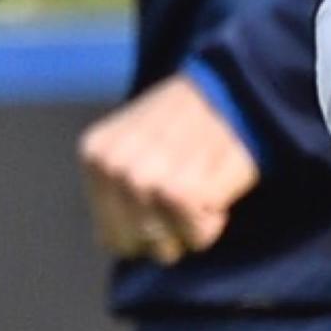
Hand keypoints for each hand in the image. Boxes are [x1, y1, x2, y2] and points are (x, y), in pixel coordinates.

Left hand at [78, 73, 259, 265]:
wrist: (234, 85)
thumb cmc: (190, 122)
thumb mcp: (136, 144)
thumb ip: (116, 189)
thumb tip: (107, 241)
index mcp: (95, 155)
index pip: (111, 237)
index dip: (146, 229)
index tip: (168, 195)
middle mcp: (113, 168)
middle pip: (137, 244)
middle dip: (168, 233)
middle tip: (190, 191)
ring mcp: (144, 180)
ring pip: (164, 245)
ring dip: (193, 227)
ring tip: (204, 186)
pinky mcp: (181, 191)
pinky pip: (195, 235)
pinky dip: (213, 222)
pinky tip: (218, 191)